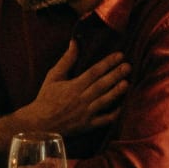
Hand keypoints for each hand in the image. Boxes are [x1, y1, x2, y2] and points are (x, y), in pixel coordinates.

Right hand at [6, 41, 128, 140]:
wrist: (40, 124)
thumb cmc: (46, 98)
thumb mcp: (53, 76)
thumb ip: (66, 60)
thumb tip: (75, 42)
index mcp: (73, 86)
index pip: (94, 72)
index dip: (108, 63)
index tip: (119, 55)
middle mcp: (81, 99)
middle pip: (101, 85)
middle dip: (116, 75)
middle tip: (128, 66)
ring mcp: (86, 113)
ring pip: (104, 101)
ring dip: (116, 92)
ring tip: (127, 83)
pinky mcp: (88, 125)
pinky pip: (104, 120)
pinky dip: (114, 114)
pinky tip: (122, 105)